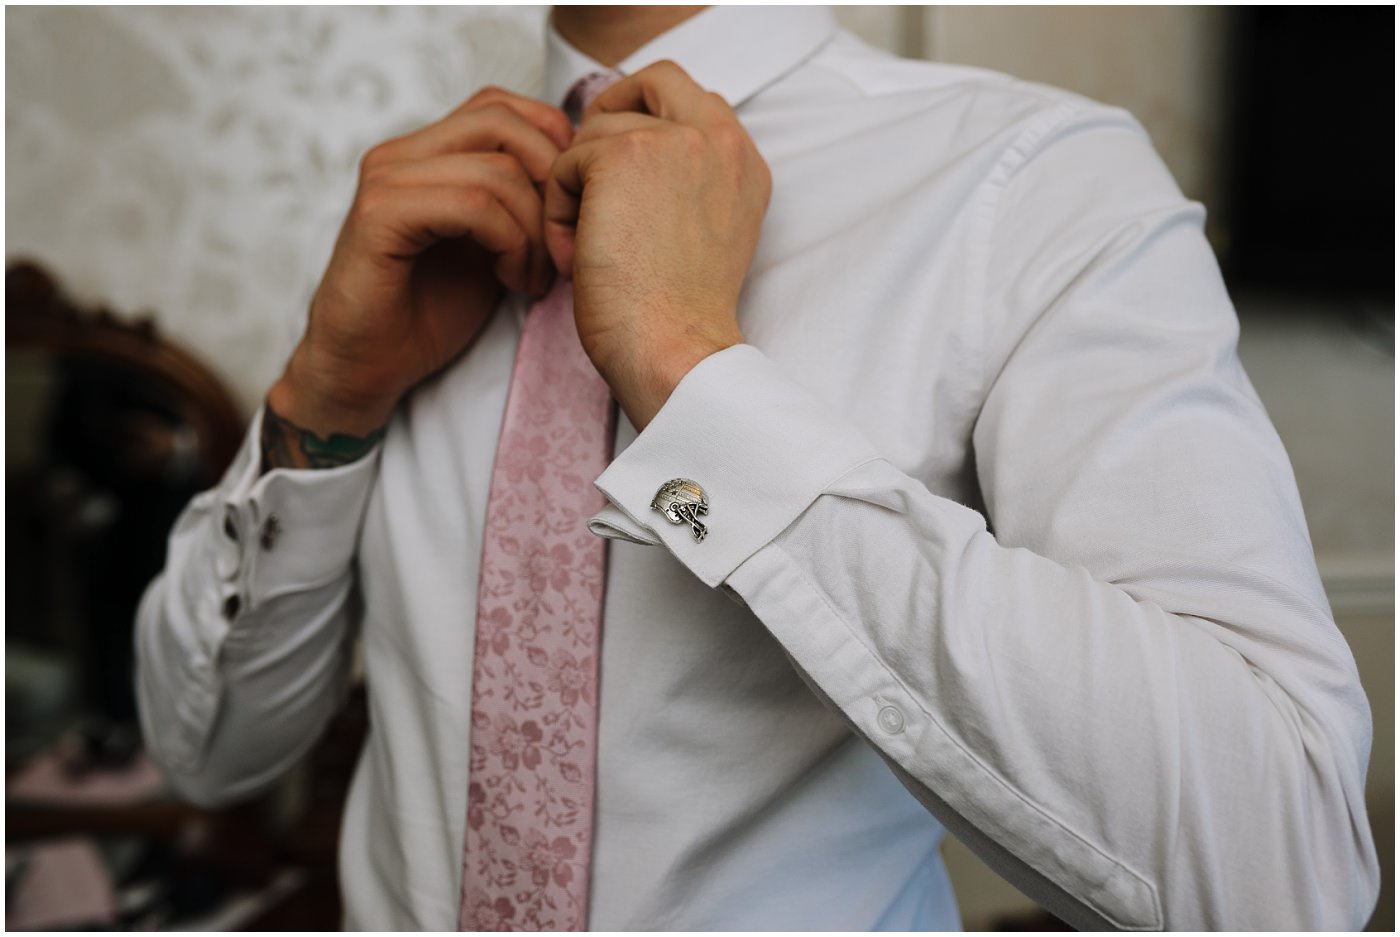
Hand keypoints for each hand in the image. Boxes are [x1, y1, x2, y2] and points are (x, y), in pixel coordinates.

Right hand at [267, 87, 573, 457]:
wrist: (367, 367)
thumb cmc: (430, 312)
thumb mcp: (495, 246)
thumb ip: (522, 202)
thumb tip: (580, 173)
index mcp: (427, 151)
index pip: (505, 106)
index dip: (553, 150)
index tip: (568, 213)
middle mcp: (402, 153)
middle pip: (505, 122)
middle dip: (552, 184)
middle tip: (561, 246)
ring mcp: (387, 179)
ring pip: (497, 169)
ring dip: (535, 230)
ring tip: (534, 277)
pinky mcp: (380, 215)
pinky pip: (473, 205)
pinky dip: (510, 244)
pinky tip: (512, 281)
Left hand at [544, 61, 771, 429]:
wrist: (676, 351)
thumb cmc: (680, 319)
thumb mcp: (707, 238)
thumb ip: (690, 186)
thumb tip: (632, 162)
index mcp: (745, 164)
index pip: (694, 101)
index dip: (648, 123)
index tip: (624, 176)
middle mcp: (721, 141)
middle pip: (654, 81)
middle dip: (611, 120)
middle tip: (588, 177)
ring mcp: (675, 141)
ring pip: (597, 132)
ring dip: (577, 188)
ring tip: (584, 249)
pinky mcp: (622, 155)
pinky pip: (565, 163)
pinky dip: (557, 211)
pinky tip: (574, 259)